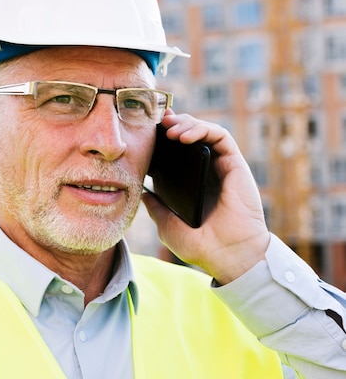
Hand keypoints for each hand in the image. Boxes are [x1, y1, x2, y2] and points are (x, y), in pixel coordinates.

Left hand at [141, 111, 270, 283]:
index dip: (163, 139)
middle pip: (191, 136)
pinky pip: (220, 136)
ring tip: (169, 129)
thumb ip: (156, 208)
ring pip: (205, 131)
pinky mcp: (235, 164)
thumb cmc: (202, 246)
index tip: (147, 132)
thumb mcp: (168, 225)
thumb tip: (142, 193)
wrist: (228, 256)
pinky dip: (202, 129)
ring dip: (186, 124)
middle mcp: (207, 172)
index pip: (177, 153)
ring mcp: (221, 167)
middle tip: (158, 122)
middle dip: (174, 124)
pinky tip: (184, 136)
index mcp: (191, 184)